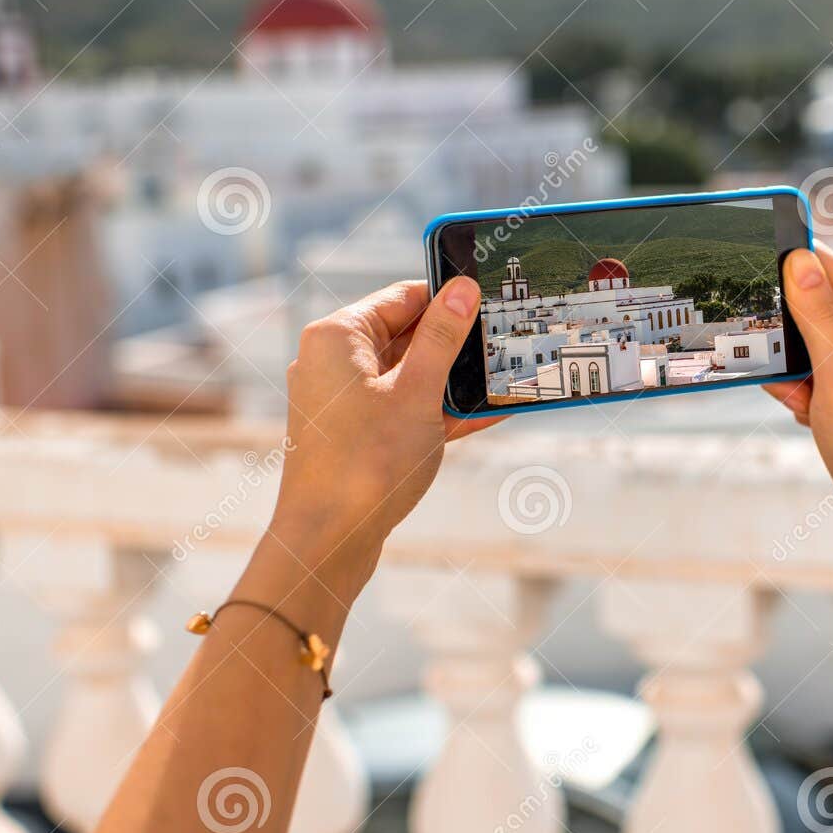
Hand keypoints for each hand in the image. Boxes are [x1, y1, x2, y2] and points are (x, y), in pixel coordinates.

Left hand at [270, 279, 495, 576]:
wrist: (328, 542)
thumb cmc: (365, 465)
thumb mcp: (418, 393)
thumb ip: (442, 338)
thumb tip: (462, 290)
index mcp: (337, 338)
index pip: (402, 297)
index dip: (448, 299)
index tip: (490, 303)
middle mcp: (332, 363)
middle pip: (405, 335)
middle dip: (454, 345)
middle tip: (504, 345)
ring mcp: (340, 402)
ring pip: (407, 376)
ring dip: (452, 381)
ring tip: (503, 381)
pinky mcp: (352, 435)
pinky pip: (402, 409)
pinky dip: (437, 411)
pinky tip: (485, 415)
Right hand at [765, 244, 832, 555]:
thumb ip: (819, 315)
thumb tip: (800, 258)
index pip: (821, 260)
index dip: (783, 264)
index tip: (751, 281)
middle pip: (810, 302)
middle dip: (786, 335)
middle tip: (788, 373)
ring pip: (809, 342)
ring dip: (794, 371)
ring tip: (807, 403)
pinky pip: (819, 373)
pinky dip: (807, 393)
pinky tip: (814, 418)